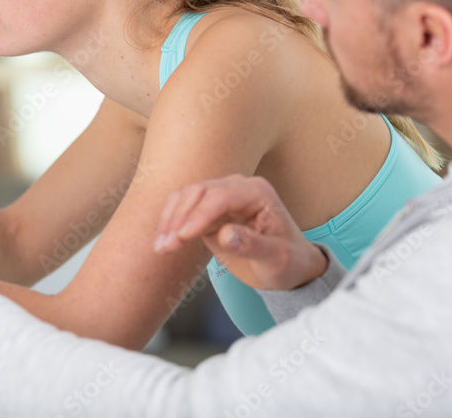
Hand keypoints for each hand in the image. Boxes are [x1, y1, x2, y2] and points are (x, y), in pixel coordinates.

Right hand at [154, 175, 327, 290]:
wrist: (290, 264)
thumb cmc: (288, 260)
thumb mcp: (277, 259)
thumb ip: (252, 245)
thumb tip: (225, 234)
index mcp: (257, 193)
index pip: (222, 196)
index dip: (199, 215)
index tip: (182, 237)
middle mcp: (238, 188)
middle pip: (199, 192)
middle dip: (179, 218)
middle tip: (167, 247)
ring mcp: (222, 196)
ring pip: (186, 196)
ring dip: (170, 220)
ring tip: (161, 247)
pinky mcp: (209, 209)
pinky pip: (183, 207)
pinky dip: (170, 222)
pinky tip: (163, 242)